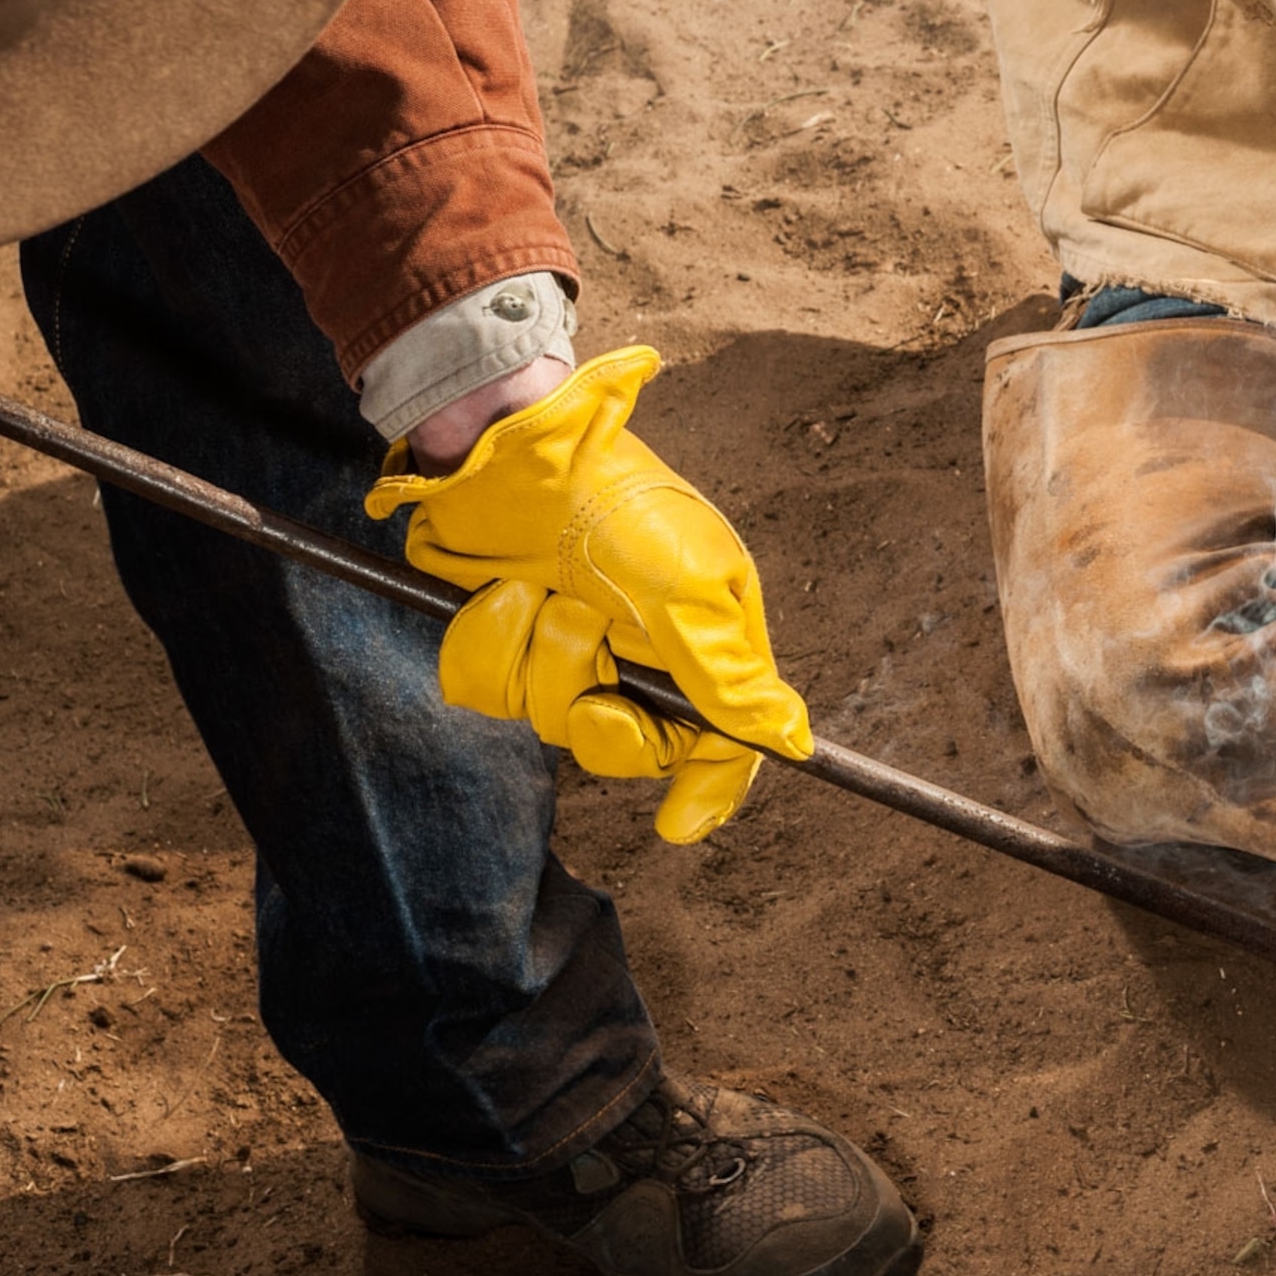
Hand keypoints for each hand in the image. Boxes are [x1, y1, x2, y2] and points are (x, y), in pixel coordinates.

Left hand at [367, 347, 810, 842]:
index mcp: (702, 639)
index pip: (718, 741)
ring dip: (536, 656)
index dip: (706, 787)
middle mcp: (637, 654)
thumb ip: (731, 676)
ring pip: (543, 721)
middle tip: (587, 638)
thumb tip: (793, 743)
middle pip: (623, 745)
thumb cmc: (620, 505)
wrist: (519, 451)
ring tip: (541, 593)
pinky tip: (498, 594)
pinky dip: (487, 643)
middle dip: (594, 702)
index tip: (678, 824)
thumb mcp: (690, 590)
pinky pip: (482, 691)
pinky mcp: (500, 641)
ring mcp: (566, 650)